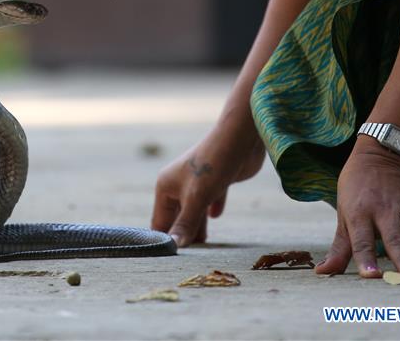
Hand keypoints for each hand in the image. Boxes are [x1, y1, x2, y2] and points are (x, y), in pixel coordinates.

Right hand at [151, 127, 264, 246]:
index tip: (170, 260)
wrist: (239, 138)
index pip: (160, 220)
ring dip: (199, 226)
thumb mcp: (197, 198)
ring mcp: (197, 182)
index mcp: (165, 187)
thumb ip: (186, 223)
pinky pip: (211, 199)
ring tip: (205, 248)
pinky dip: (212, 209)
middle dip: (183, 235)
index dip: (164, 239)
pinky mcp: (216, 181)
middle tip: (191, 258)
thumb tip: (174, 247)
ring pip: (194, 210)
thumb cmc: (213, 165)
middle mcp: (178, 184)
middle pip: (177, 217)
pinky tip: (216, 216)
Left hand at [314, 136, 399, 276]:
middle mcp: (380, 212)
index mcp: (358, 216)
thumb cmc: (355, 193)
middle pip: (391, 236)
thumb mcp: (343, 217)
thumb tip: (322, 272)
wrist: (374, 157)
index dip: (365, 259)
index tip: (372, 276)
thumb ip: (339, 248)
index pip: (361, 242)